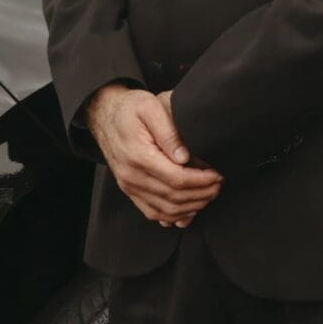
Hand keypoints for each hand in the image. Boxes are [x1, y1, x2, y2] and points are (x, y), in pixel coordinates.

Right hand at [87, 82, 222, 227]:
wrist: (104, 115)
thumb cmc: (129, 109)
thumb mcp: (150, 107)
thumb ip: (168, 131)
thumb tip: (184, 156)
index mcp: (139, 156)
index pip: (177, 179)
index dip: (201, 181)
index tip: (217, 175)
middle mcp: (132, 176)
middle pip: (174, 198)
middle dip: (202, 194)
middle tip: (218, 185)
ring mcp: (129, 186)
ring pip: (166, 210)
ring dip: (191, 207)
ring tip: (208, 195)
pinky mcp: (129, 191)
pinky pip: (153, 213)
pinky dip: (173, 216)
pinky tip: (189, 210)